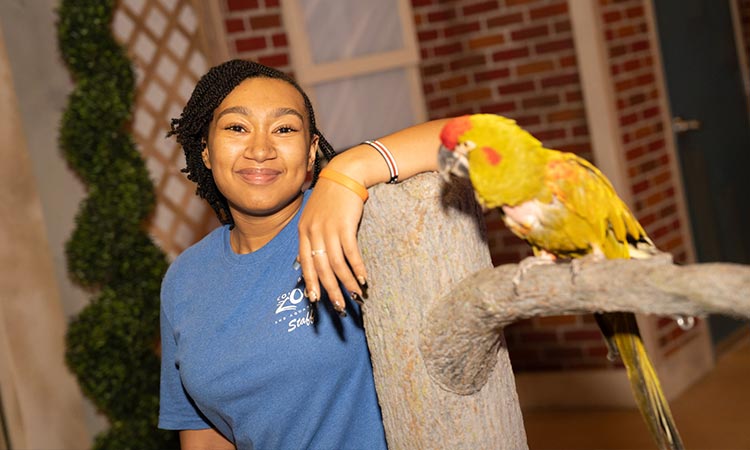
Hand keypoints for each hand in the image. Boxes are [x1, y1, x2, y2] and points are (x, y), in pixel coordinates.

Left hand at [298, 177, 366, 313]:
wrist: (344, 174)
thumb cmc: (330, 197)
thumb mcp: (313, 216)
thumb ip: (310, 238)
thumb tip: (307, 262)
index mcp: (303, 231)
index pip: (305, 263)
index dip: (311, 283)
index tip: (316, 300)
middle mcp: (314, 232)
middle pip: (321, 268)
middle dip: (330, 290)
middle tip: (339, 307)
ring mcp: (329, 229)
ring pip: (336, 264)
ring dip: (346, 282)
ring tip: (355, 295)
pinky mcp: (345, 225)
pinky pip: (351, 253)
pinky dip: (357, 268)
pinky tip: (363, 278)